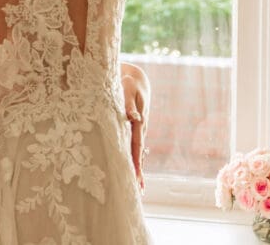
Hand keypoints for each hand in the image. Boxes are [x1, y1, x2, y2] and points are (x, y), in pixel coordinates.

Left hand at [120, 63, 150, 191]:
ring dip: (136, 168)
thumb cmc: (128, 82)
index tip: (136, 179)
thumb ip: (129, 104)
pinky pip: (133, 146)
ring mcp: (138, 129)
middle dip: (138, 172)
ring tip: (137, 187)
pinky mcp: (134, 128)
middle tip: (139, 191)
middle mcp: (140, 129)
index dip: (136, 163)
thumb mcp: (128, 90)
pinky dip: (133, 158)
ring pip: (136, 152)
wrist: (136, 78)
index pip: (136, 147)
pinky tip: (131, 169)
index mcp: (139, 123)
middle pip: (138, 154)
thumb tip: (134, 117)